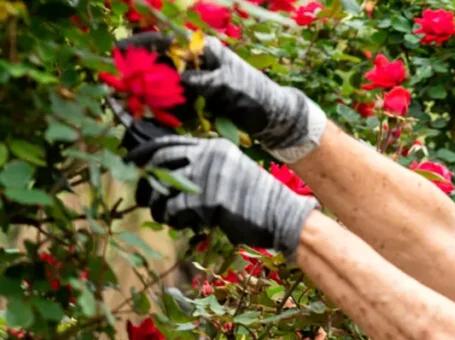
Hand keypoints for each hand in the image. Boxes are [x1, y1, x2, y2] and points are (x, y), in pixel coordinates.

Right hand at [115, 33, 325, 161]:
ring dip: (146, 93)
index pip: (164, 41)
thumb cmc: (254, 95)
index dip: (139, 45)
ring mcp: (193, 81)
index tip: (118, 51)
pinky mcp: (195, 100)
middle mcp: (194, 62)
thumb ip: (200, 81)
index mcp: (202, 49)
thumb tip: (175, 79)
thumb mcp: (226, 86)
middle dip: (137, 72)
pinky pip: (171, 102)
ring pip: (161, 84)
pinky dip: (161, 108)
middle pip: (157, 63)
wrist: (272, 117)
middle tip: (117, 83)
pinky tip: (148, 116)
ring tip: (127, 102)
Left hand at [126, 136, 315, 252]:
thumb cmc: (256, 199)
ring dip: (158, 206)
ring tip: (166, 216)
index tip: (128, 162)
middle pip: (159, 163)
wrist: (283, 216)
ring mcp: (208, 177)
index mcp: (213, 146)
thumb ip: (204, 167)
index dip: (142, 152)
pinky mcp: (208, 201)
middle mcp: (208, 156)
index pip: (168, 143)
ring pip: (163, 189)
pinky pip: (174, 210)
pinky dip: (173, 219)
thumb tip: (165, 174)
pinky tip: (183, 225)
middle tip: (143, 197)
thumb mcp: (231, 171)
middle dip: (144, 182)